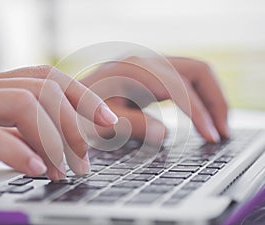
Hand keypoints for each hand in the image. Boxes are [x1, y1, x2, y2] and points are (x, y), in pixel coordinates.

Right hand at [0, 65, 117, 179]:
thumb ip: (20, 134)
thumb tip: (57, 149)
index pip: (47, 77)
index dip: (83, 96)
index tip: (108, 120)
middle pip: (45, 90)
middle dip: (73, 127)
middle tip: (83, 162)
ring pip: (24, 102)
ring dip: (53, 141)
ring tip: (62, 172)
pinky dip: (17, 151)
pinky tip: (37, 169)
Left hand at [81, 56, 228, 144]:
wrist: (69, 102)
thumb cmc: (80, 112)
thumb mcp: (101, 123)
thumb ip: (132, 124)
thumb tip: (165, 134)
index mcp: (135, 70)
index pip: (182, 85)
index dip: (199, 113)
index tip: (210, 138)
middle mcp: (147, 62)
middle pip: (199, 70)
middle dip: (216, 101)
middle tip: (223, 131)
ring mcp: (151, 66)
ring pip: (196, 73)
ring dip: (212, 98)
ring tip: (219, 126)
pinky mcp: (153, 75)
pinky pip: (186, 80)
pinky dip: (200, 97)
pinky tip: (202, 116)